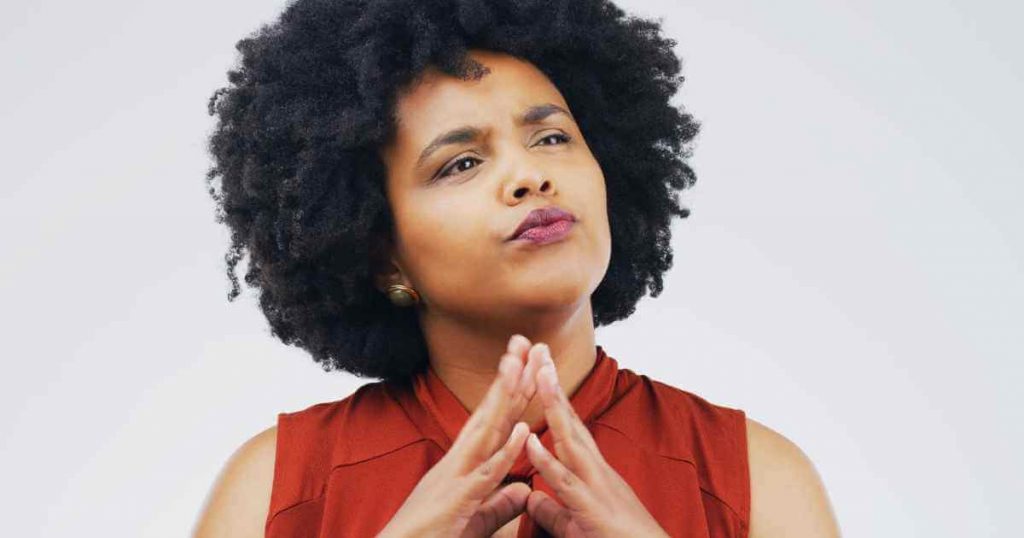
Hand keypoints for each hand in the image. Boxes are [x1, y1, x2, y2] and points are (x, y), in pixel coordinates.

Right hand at [376, 334, 547, 537]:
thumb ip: (498, 504)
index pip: (491, 420)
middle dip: (509, 377)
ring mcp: (457, 477)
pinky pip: (486, 473)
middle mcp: (459, 462)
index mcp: (464, 465)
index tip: (525, 361)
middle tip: (524, 341)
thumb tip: (523, 489)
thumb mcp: (473, 521)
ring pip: (486, 431)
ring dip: (504, 397)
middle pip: (489, 413)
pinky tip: (521, 430)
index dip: (510, 391)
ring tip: (521, 364)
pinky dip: (504, 451)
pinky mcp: (458, 500)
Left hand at [523, 345, 669, 537]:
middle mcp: (595, 470)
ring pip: (569, 440)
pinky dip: (548, 460)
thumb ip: (553, 510)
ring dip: (553, 407)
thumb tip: (531, 497)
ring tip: (538, 375)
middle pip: (570, 420)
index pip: (570, 427)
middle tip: (539, 351)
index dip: (554, 398)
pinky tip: (531, 441)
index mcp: (591, 471)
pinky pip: (565, 481)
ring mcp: (594, 485)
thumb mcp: (577, 525)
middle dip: (553, 386)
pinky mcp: (590, 508)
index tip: (540, 368)